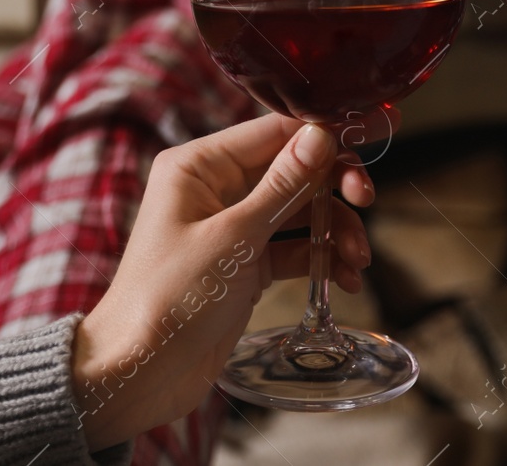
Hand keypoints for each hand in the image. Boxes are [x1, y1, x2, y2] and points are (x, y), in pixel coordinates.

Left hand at [71, 111, 386, 449]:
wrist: (138, 374)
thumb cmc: (167, 299)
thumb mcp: (233, 238)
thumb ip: (283, 185)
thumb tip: (321, 135)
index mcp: (199, 166)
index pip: (275, 131)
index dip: (325, 135)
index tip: (369, 138)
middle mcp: (216, 188)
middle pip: (295, 169)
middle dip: (335, 186)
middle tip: (366, 200)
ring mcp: (233, 227)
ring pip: (302, 210)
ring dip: (335, 229)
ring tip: (356, 260)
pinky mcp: (246, 263)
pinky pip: (296, 247)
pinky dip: (322, 258)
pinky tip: (343, 279)